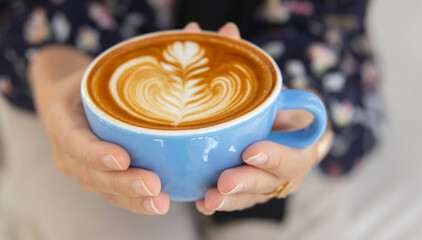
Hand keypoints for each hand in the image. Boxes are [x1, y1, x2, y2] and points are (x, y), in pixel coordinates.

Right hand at [29, 47, 167, 214]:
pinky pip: (112, 193)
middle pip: (91, 173)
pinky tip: (160, 203)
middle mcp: (68, 148)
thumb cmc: (92, 80)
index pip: (73, 138)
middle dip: (122, 183)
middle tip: (153, 187)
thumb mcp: (109, 64)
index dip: (94, 150)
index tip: (120, 157)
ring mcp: (81, 166)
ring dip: (131, 200)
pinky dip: (134, 200)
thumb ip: (155, 53)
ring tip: (160, 203)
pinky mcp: (96, 176)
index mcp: (63, 117)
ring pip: (103, 189)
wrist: (68, 99)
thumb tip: (212, 31)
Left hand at [193, 24, 333, 214]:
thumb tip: (227, 31)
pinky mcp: (248, 190)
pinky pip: (236, 201)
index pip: (294, 156)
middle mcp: (284, 168)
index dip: (275, 156)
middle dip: (247, 181)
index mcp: (298, 145)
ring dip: (230, 199)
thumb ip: (249, 64)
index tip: (251, 150)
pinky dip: (219, 203)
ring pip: (252, 196)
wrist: (278, 131)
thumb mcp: (267, 88)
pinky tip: (202, 201)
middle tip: (224, 180)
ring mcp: (266, 182)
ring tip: (209, 199)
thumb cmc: (274, 109)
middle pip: (271, 182)